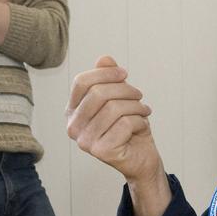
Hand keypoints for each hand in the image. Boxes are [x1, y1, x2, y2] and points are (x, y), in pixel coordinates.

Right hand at [66, 56, 159, 183]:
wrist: (141, 157)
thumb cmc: (128, 126)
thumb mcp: (119, 97)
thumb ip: (109, 78)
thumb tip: (104, 59)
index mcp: (72, 111)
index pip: (81, 82)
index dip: (105, 73)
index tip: (125, 74)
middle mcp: (73, 126)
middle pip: (98, 93)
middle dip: (125, 90)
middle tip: (139, 95)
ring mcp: (84, 141)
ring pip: (114, 108)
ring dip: (136, 106)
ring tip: (144, 110)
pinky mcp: (100, 152)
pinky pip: (124, 124)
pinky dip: (139, 121)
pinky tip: (142, 126)